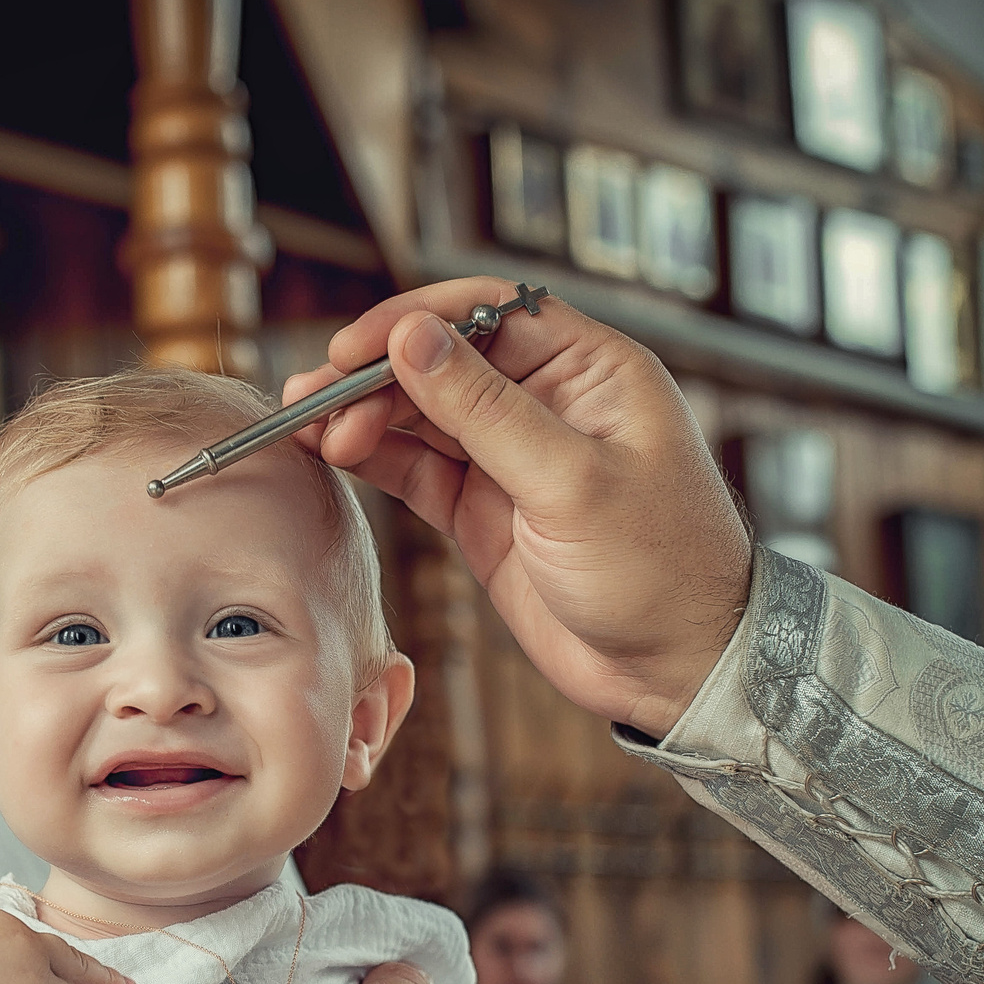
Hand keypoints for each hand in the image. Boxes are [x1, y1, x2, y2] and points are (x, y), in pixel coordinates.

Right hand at [282, 278, 754, 738]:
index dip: (419, 319)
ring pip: (422, 415)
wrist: (676, 670)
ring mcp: (513, 460)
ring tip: (307, 426)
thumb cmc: (659, 570)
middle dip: (376, 374)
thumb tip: (414, 337)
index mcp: (592, 372)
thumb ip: (486, 410)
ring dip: (363, 416)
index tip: (357, 346)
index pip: (491, 313)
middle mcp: (550, 404)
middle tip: (314, 398)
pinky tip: (334, 452)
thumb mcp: (572, 483)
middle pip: (444, 361)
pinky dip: (375, 459)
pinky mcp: (486, 512)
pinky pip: (419, 469)